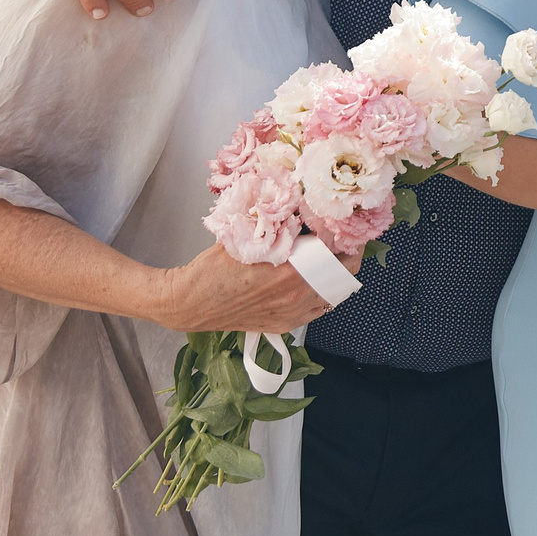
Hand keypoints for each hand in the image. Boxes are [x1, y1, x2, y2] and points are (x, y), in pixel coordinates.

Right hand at [151, 241, 360, 333]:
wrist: (188, 304)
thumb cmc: (211, 270)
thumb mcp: (245, 237)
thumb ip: (274, 226)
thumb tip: (296, 209)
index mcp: (290, 273)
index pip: (338, 253)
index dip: (346, 236)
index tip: (346, 226)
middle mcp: (296, 297)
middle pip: (345, 275)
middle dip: (348, 256)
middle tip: (344, 242)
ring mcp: (292, 314)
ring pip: (334, 295)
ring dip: (336, 277)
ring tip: (331, 261)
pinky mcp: (284, 325)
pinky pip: (317, 310)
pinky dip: (321, 295)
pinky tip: (313, 282)